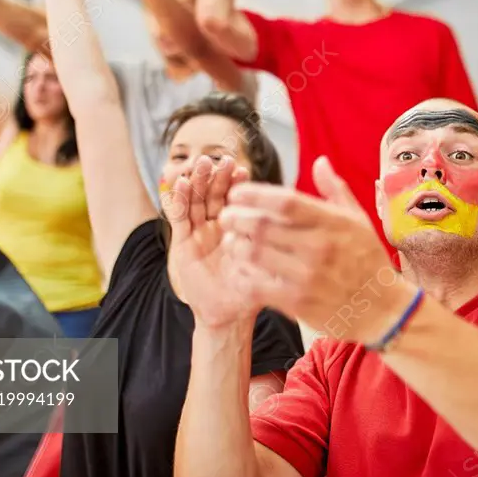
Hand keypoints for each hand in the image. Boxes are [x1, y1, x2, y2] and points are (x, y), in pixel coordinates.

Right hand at [165, 155, 260, 327]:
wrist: (228, 315)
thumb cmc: (253, 290)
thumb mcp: (268, 264)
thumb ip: (276, 246)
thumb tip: (298, 227)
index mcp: (240, 225)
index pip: (237, 198)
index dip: (238, 183)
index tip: (242, 169)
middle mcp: (219, 225)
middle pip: (215, 194)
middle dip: (216, 176)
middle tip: (219, 161)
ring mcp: (200, 232)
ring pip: (197, 201)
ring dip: (197, 182)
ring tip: (200, 166)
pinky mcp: (183, 243)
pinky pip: (180, 218)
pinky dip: (179, 201)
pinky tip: (180, 185)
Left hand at [220, 156, 414, 342]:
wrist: (383, 310)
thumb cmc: (368, 260)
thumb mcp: (358, 220)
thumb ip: (335, 190)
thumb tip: (320, 161)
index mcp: (333, 223)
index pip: (285, 201)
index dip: (254, 194)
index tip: (237, 193)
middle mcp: (319, 248)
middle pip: (262, 226)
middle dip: (235, 218)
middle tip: (225, 216)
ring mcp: (307, 277)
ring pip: (254, 255)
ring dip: (235, 245)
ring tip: (230, 241)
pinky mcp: (298, 304)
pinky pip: (257, 285)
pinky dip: (243, 274)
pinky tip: (240, 268)